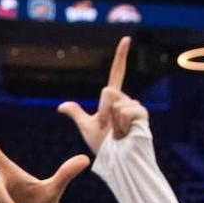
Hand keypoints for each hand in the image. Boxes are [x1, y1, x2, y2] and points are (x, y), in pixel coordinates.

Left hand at [58, 36, 148, 152]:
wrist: (117, 163)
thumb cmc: (105, 148)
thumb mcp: (86, 128)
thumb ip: (76, 114)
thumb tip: (61, 106)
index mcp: (114, 100)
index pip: (117, 73)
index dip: (121, 56)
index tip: (126, 39)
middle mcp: (126, 99)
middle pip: (108, 91)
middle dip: (102, 111)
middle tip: (107, 128)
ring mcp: (136, 107)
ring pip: (115, 101)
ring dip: (111, 120)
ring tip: (119, 134)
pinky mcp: (142, 115)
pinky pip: (125, 110)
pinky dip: (121, 124)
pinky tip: (126, 134)